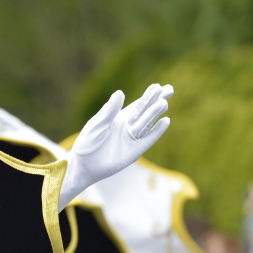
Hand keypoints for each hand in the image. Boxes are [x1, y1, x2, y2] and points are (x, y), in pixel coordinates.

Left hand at [58, 84, 172, 207]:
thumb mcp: (97, 125)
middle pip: (145, 111)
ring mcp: (132, 138)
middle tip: (169, 90)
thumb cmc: (87, 143)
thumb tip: (120, 92)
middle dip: (156, 101)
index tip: (158, 86)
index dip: (148, 95)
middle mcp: (128, 126)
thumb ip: (109, 111)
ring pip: (147, 123)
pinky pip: (148, 140)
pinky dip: (156, 131)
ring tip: (163, 103)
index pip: (137, 104)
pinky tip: (165, 121)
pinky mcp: (134, 151)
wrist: (84, 166)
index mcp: (119, 118)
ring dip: (155, 113)